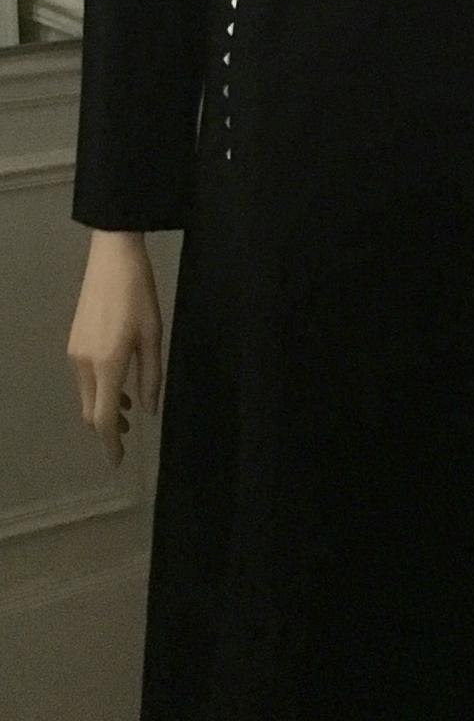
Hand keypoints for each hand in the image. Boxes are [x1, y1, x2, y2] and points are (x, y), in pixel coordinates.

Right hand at [67, 235, 162, 468]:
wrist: (112, 258)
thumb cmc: (140, 295)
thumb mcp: (153, 336)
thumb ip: (150, 377)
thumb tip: (147, 410)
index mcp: (107, 364)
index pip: (103, 418)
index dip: (110, 444)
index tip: (118, 461)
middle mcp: (84, 363)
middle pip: (90, 411)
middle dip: (107, 429)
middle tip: (129, 435)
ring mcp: (75, 351)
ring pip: (86, 395)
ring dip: (103, 408)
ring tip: (129, 410)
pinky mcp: (73, 341)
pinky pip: (84, 378)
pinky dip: (99, 389)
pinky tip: (118, 382)